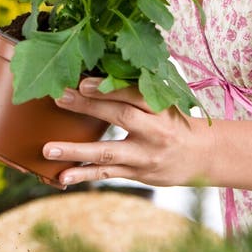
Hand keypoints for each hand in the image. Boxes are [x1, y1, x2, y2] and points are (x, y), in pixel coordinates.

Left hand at [43, 77, 211, 187]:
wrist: (203, 155)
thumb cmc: (174, 120)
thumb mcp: (164, 101)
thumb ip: (136, 90)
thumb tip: (96, 75)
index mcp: (161, 107)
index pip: (135, 94)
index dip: (109, 88)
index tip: (82, 81)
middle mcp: (155, 131)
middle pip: (120, 116)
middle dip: (88, 107)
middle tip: (59, 98)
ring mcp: (145, 155)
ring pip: (108, 152)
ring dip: (76, 150)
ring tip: (48, 149)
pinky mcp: (138, 174)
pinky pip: (108, 174)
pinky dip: (84, 174)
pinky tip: (62, 176)